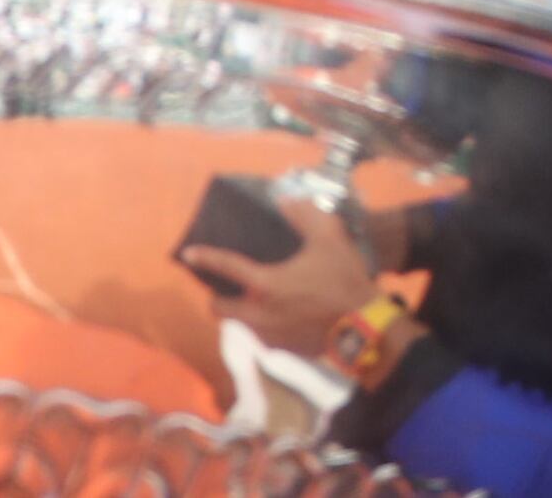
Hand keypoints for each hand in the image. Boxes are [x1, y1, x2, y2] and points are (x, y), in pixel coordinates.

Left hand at [180, 192, 380, 358]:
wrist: (364, 327)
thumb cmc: (344, 280)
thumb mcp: (330, 238)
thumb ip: (305, 216)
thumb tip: (286, 202)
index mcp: (265, 284)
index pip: (226, 267)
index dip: (205, 258)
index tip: (188, 254)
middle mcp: (257, 313)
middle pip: (220, 308)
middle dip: (219, 297)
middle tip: (232, 286)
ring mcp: (267, 335)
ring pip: (240, 323)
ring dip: (243, 311)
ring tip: (263, 300)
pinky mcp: (280, 349)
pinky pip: (262, 336)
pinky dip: (265, 325)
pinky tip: (286, 316)